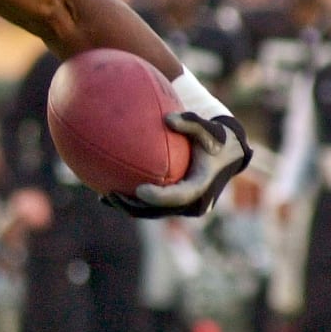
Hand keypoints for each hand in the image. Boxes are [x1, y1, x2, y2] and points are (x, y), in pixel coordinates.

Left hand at [101, 114, 251, 217]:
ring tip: (105, 197)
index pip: (179, 196)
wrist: (227, 154)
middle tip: (111, 195)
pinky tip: (107, 191)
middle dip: (135, 206)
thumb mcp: (209, 129)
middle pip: (160, 211)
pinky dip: (133, 201)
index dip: (159, 197)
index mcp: (202, 186)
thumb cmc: (215, 138)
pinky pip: (152, 206)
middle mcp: (193, 202)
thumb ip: (191, 122)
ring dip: (129, 207)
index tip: (139, 190)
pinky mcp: (176, 203)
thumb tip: (168, 118)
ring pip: (153, 212)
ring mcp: (184, 205)